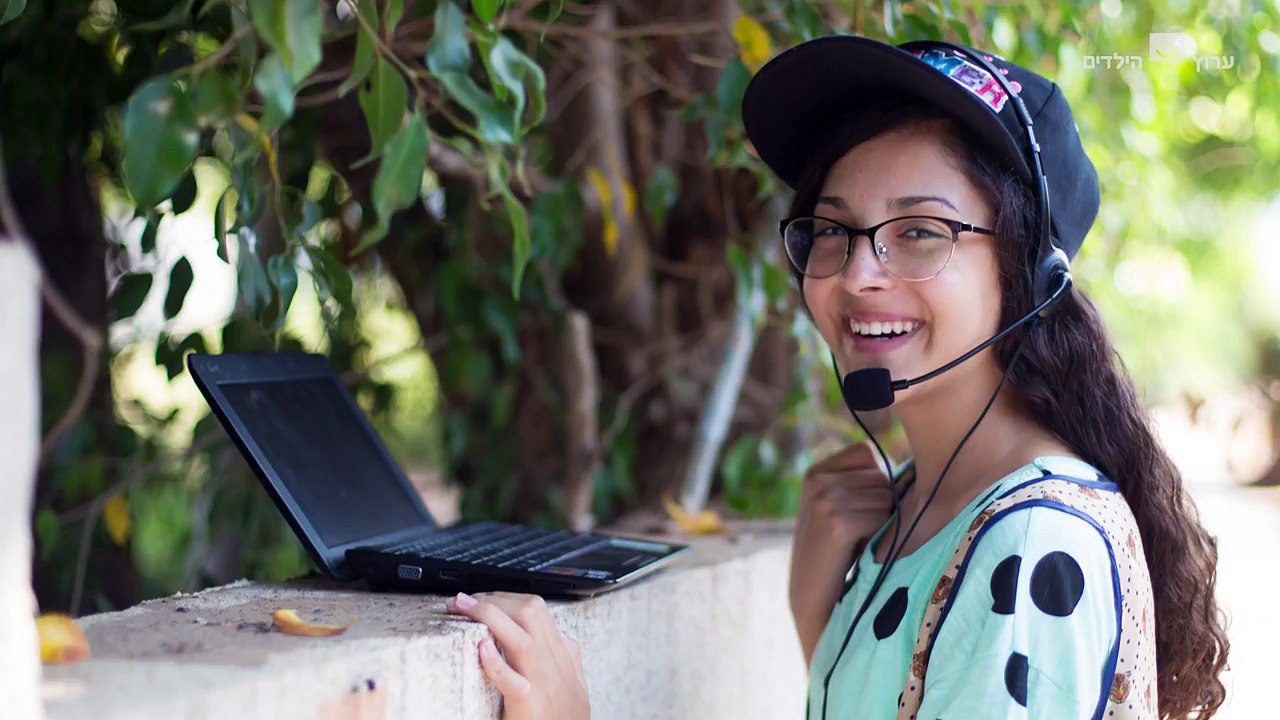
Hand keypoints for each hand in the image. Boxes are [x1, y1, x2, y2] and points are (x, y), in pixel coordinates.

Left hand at [445, 591, 589, 719]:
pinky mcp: (529, 707)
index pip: (537, 610)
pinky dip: (495, 662)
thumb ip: (568, 659)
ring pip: (521, 638)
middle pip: (529, 613)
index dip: (506, 597)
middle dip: (494, 599)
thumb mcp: (575, 684)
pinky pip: (512, 681)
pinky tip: (481, 648)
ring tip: (462, 608)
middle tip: (464, 601)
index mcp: (563, 656)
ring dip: (488, 616)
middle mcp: (554, 665)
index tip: (483, 598)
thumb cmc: (568, 718)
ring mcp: (543, 684)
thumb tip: (561, 637)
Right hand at [790, 441, 894, 663]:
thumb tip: (920, 464)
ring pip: (887, 496)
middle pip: (882, 475)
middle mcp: (817, 479)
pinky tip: (858, 552)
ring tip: (857, 544)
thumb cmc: (838, 555)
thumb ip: (866, 481)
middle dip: (883, 505)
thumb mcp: (842, 507)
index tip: (858, 513)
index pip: (868, 453)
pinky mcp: (836, 521)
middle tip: (857, 535)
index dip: (878, 483)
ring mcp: (824, 498)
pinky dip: (880, 537)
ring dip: (883, 523)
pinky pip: (884, 517)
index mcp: (816, 471)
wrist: (815, 600)